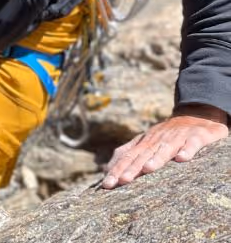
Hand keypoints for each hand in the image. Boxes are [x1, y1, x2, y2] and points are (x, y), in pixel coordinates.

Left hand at [102, 103, 228, 188]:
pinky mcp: (195, 137)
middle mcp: (157, 141)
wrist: (194, 117)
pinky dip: (186, 150)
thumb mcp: (146, 143)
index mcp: (144, 143)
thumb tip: (106, 168)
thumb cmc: (166, 135)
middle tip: (121, 181)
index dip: (116, 169)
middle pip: (142, 155)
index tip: (106, 184)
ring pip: (164, 150)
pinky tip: (182, 158)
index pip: (127, 157)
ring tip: (147, 168)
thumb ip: (128, 154)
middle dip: (131, 168)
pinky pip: (190, 144)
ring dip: (156, 159)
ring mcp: (176, 138)